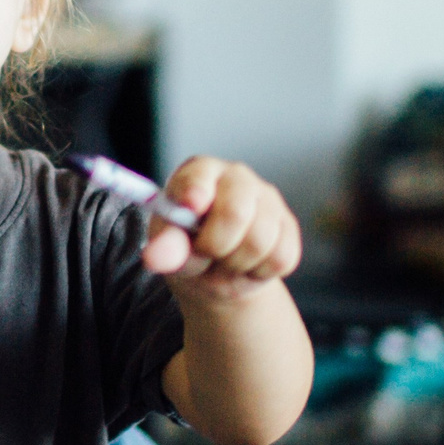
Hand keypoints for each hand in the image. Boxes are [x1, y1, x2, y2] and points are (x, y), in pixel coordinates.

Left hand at [142, 156, 301, 302]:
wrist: (215, 271)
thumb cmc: (187, 247)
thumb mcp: (168, 247)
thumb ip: (164, 247)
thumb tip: (155, 258)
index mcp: (200, 172)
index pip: (201, 174)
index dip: (197, 189)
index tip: (191, 206)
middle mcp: (236, 177)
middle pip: (235, 213)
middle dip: (215, 246)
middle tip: (204, 253)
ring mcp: (267, 199)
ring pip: (260, 241)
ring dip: (235, 265)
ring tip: (222, 261)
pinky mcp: (288, 226)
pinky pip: (281, 258)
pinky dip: (258, 272)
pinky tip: (245, 264)